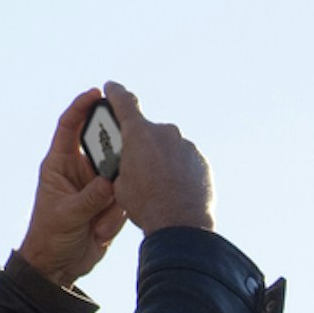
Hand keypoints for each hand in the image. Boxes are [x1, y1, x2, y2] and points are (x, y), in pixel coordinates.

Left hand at [19, 89, 127, 287]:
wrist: (58, 265)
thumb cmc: (50, 235)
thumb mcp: (67, 215)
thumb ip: (91, 197)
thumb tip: (112, 181)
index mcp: (59, 164)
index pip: (69, 126)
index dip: (81, 107)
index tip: (97, 94)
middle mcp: (79, 171)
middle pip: (102, 147)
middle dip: (113, 151)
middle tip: (123, 154)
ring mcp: (96, 187)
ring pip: (118, 176)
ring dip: (114, 198)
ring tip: (98, 222)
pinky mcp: (109, 204)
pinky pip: (124, 199)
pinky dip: (117, 215)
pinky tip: (100, 231)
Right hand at [96, 82, 215, 236]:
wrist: (181, 225)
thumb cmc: (146, 205)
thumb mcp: (120, 182)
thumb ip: (123, 163)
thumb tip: (130, 163)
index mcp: (139, 133)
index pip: (124, 101)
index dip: (115, 93)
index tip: (112, 88)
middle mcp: (166, 133)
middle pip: (149, 131)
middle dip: (143, 143)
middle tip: (138, 163)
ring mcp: (187, 146)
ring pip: (169, 146)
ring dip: (163, 157)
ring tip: (159, 182)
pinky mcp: (201, 161)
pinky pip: (185, 160)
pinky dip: (179, 168)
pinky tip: (175, 187)